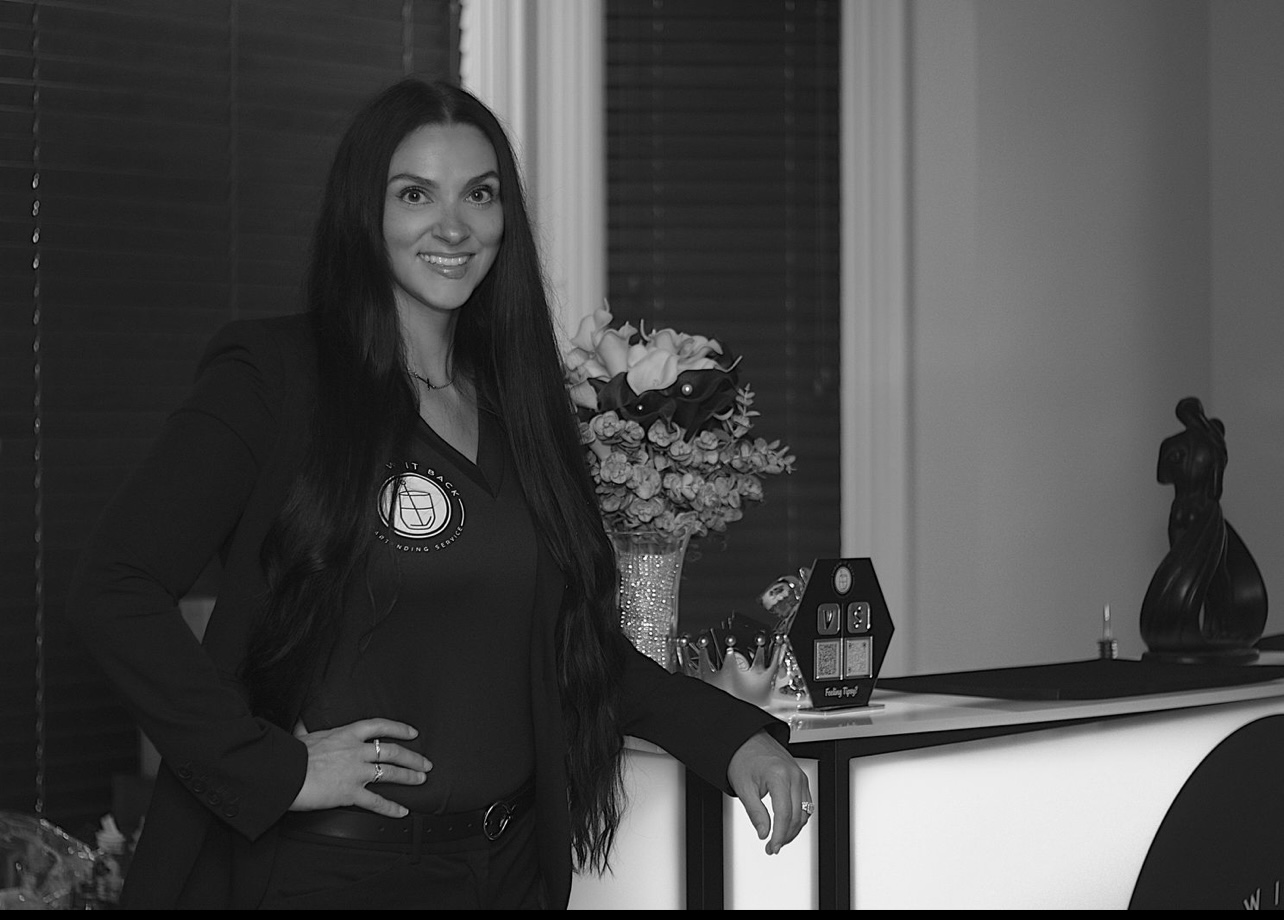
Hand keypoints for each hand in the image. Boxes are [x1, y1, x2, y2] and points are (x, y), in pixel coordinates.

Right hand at [289, 718, 431, 817]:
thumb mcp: (302, 736)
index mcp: (346, 734)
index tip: (413, 733)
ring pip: (390, 773)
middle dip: (412, 757)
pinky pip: (376, 802)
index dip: (399, 728)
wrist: (284, 773)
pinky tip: (402, 812)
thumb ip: (306, 730)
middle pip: (392, 751)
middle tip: (426, 763)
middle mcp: (356, 751)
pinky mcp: (350, 793)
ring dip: (408, 777)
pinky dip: (391, 808)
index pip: (379, 726)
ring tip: (421, 780)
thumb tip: (301, 724)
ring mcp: (356, 772)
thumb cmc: (291, 755)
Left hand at [726, 729, 811, 854]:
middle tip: (772, 847)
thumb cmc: (743, 758)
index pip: (784, 814)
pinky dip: (798, 817)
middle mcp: (794, 776)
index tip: (773, 846)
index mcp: (779, 776)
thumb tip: (763, 833)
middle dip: (785, 835)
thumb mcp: (744, 787)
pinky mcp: (801, 778)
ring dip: (793, 829)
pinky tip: (787, 825)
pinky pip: (806, 803)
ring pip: (805, 812)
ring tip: (778, 839)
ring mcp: (800, 776)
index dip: (779, 835)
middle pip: (797, 816)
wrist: (747, 740)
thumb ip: (755, 813)